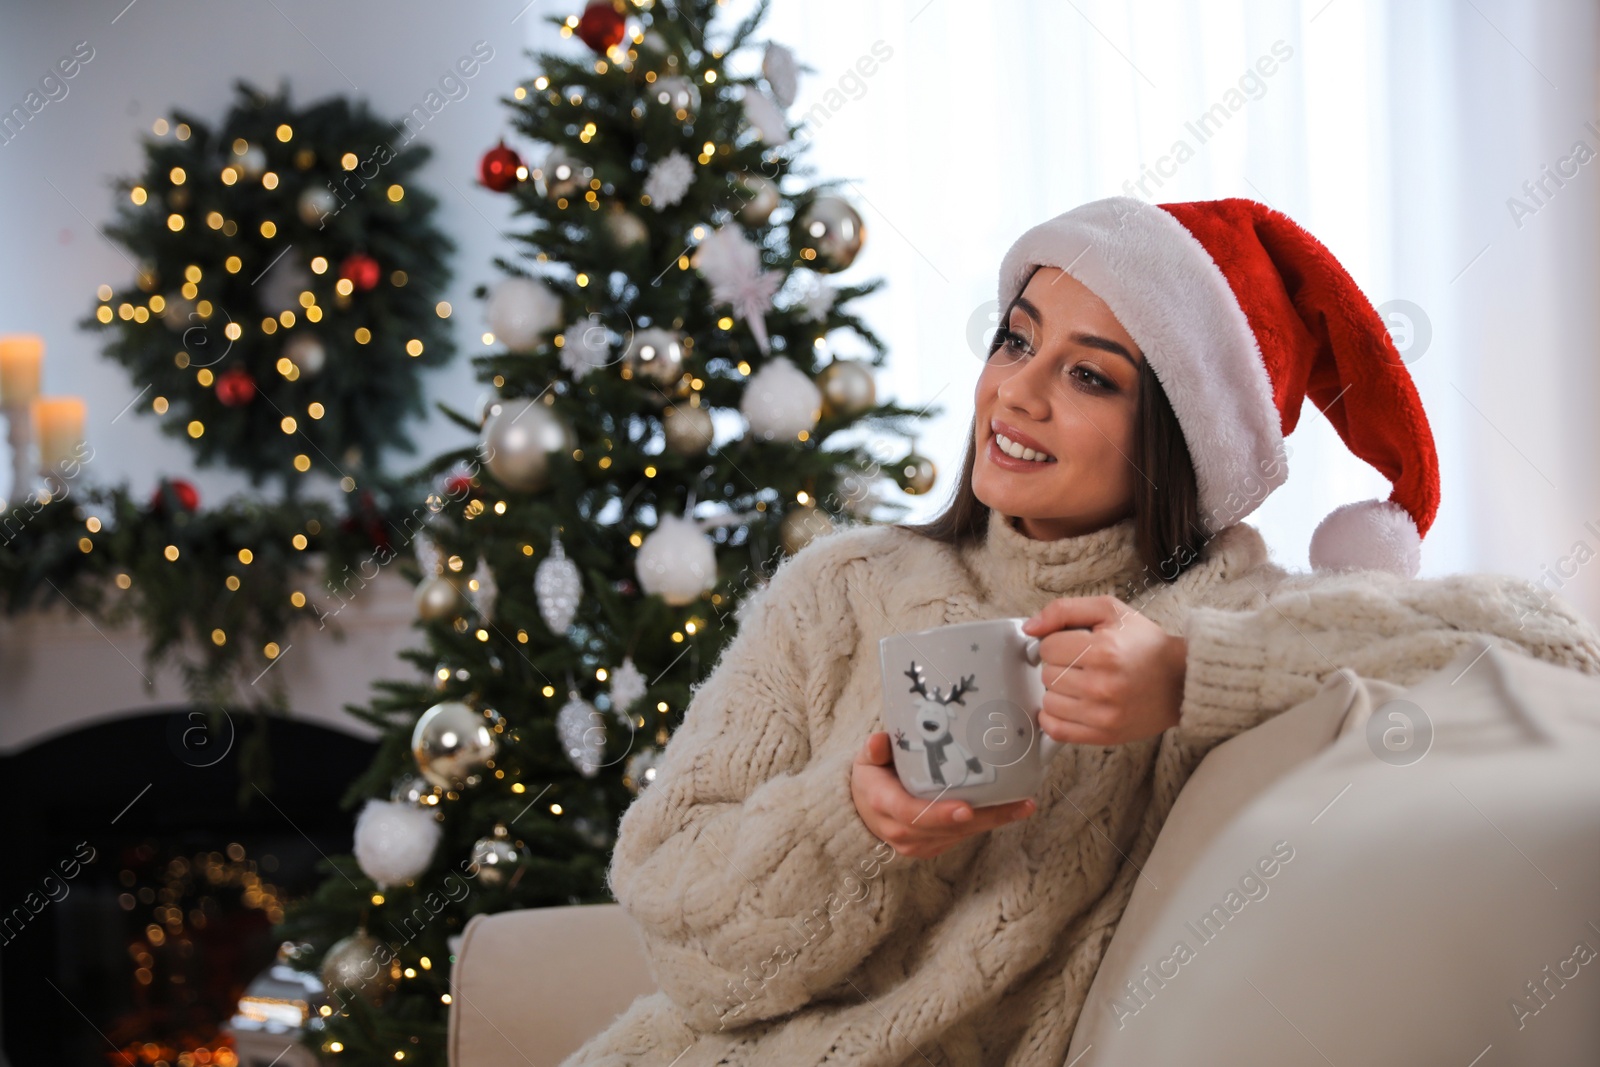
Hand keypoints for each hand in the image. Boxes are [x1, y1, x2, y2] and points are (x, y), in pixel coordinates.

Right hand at [851, 732, 1033, 858]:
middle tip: (1017, 804)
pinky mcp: (933, 846)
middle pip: (947, 827)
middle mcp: (902, 831)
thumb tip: (878, 740)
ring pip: (960, 834)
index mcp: (885, 805)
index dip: (940, 814)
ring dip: (993, 821)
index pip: (912, 814)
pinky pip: (962, 836)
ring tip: (1023, 805)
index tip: (966, 809)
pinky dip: (986, 822)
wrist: (863, 811)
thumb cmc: (871, 779)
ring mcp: (919, 843)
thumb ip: (874, 751)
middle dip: (984, 817)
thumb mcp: (866, 761)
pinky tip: (1011, 810)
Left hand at [1021, 595, 1187, 745]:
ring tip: (1080, 682)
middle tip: (1081, 663)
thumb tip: (1030, 627)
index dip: (1056, 642)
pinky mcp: (1103, 734)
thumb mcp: (1109, 610)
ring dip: (1058, 691)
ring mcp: (1102, 714)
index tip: (1073, 644)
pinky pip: (1056, 730)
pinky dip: (1054, 718)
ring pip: (1048, 701)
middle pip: (1046, 674)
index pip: (1047, 647)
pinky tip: (1068, 705)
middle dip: (1059, 665)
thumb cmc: (1145, 643)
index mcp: (1102, 650)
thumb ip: (1064, 610)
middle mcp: (1101, 684)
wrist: (1181, 680)